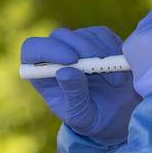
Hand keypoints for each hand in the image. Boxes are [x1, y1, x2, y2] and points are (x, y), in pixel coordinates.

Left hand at [22, 26, 141, 145]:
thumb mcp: (80, 115)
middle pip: (60, 36)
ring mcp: (76, 44)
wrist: (116, 114)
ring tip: (115, 81)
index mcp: (43, 73)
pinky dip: (114, 48)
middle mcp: (57, 54)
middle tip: (101, 68)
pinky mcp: (96, 38)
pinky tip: (119, 67)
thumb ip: (73, 95)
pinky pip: (102, 34)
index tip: (72, 60)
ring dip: (103, 55)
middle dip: (82, 49)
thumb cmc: (91, 118)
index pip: (32, 49)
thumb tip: (65, 72)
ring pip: (84, 34)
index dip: (48, 49)